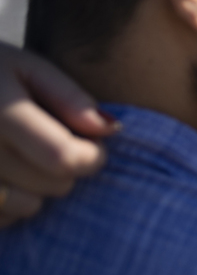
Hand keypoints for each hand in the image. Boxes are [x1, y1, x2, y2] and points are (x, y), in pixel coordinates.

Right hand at [0, 42, 118, 225]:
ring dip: (39, 191)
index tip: (94, 148)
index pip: (62, 156)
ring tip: (27, 163)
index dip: (90, 156)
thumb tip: (109, 129)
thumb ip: (67, 96)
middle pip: (51, 184)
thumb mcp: (24, 67)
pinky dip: (9, 206)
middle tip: (56, 150)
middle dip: (67, 171)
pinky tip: (5, 179)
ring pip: (26, 207)